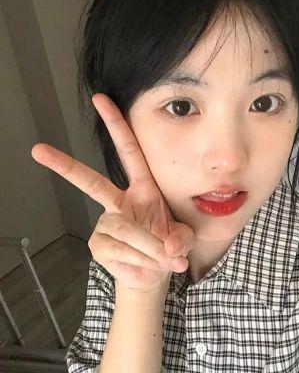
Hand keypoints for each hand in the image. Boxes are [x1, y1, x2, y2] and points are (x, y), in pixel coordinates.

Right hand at [31, 93, 195, 291]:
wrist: (155, 274)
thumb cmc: (169, 248)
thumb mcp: (184, 240)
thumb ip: (181, 240)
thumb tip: (167, 248)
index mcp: (143, 189)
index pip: (129, 151)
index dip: (117, 126)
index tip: (101, 100)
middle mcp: (120, 202)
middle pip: (91, 181)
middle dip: (66, 166)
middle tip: (39, 150)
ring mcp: (106, 223)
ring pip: (124, 228)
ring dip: (149, 247)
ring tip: (163, 258)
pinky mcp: (98, 245)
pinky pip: (120, 249)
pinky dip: (140, 260)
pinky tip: (144, 264)